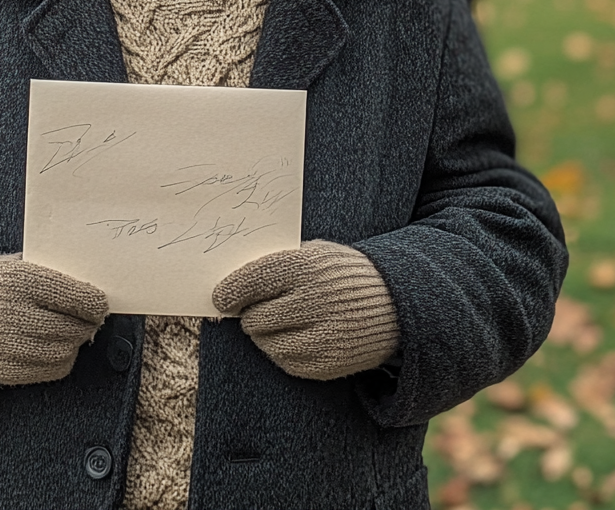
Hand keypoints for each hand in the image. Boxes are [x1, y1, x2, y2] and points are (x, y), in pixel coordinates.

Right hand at [0, 254, 107, 384]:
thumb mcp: (17, 263)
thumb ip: (50, 273)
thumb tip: (93, 287)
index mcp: (19, 280)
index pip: (74, 297)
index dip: (95, 303)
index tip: (101, 303)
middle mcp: (11, 314)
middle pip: (71, 328)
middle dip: (88, 325)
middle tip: (92, 319)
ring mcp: (5, 345)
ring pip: (63, 352)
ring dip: (75, 343)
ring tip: (72, 331)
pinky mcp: (2, 369)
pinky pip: (49, 370)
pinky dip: (60, 360)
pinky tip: (56, 346)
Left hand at [212, 239, 398, 380]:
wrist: (394, 303)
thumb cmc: (340, 274)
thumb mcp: (313, 253)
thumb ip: (277, 264)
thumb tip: (231, 285)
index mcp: (307, 266)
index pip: (254, 281)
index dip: (230, 291)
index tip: (220, 298)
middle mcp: (315, 301)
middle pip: (256, 317)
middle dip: (250, 314)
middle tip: (256, 309)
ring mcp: (324, 335)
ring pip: (267, 343)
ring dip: (265, 334)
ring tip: (279, 322)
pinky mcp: (329, 362)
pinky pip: (287, 362)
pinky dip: (283, 351)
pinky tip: (296, 336)